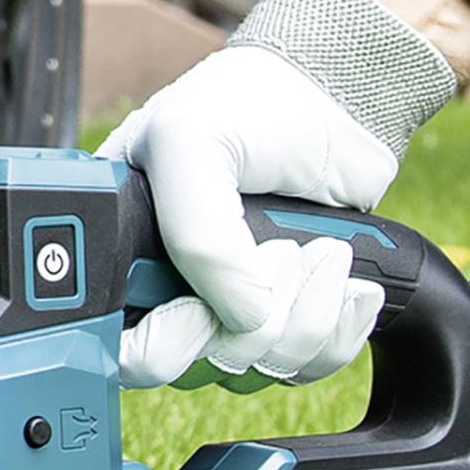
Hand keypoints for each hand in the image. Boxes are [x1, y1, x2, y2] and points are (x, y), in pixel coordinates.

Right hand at [97, 46, 394, 392]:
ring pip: (257, 370)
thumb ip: (195, 233)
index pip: (122, 341)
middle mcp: (172, 286)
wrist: (339, 99)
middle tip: (279, 254)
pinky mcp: (291, 313)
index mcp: (124, 246)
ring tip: (321, 249)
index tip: (200, 309)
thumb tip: (237, 315)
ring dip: (304, 316)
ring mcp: (233, 303)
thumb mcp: (193, 140)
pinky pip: (308, 366)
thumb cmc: (249, 102)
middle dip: (250, 322)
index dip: (163, 342)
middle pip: (196, 368)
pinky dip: (339, 328)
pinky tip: (346, 279)